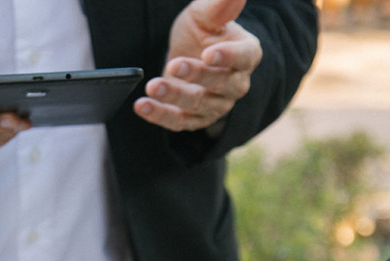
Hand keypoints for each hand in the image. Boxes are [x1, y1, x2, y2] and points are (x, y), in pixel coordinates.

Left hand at [136, 0, 261, 131]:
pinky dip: (159, 115)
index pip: (243, 57)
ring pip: (198, 105)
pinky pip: (178, 121)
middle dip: (197, 76)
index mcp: (247, 54)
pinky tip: (142, 105)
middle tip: (174, 65)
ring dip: (175, 96)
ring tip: (153, 86)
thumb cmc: (200, 32)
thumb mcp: (205, 14)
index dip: (227, 57)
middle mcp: (236, 83)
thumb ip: (219, 6)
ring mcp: (216, 105)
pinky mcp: (194, 119)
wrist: (184, 54)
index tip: (208, 54)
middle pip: (221, 84)